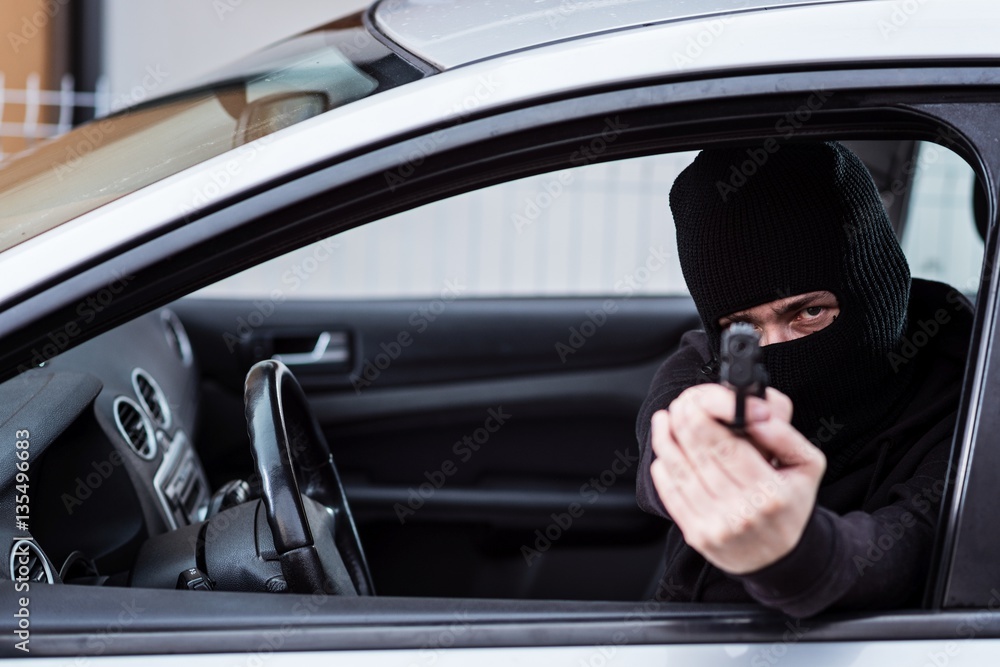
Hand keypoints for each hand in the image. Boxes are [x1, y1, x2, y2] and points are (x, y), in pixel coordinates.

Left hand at [649, 384, 825, 573]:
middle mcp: (742, 512)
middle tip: (679, 405)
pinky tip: (662, 453)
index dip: (706, 421)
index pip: (729, 448)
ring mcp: (717, 526)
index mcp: (770, 492)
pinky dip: (663, 471)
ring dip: (666, 443)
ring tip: (662, 421)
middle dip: (684, 424)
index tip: (695, 402)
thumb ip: (785, 436)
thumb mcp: (806, 467)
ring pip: (681, 474)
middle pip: (702, 457)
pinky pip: (672, 496)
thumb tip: (757, 412)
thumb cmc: (791, 505)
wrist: (780, 558)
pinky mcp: (698, 535)